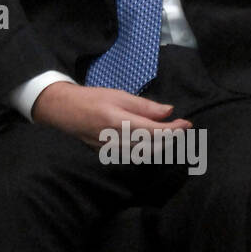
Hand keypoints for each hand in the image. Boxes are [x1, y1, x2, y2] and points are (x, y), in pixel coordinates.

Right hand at [31, 81, 192, 148]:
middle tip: (182, 128)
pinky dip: (148, 151)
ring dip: (161, 146)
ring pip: (144, 154)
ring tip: (171, 135)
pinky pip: (133, 156)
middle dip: (170, 139)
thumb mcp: (119, 95)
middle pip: (152, 146)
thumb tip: (168, 111)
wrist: (64, 111)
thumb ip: (144, 106)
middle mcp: (115, 139)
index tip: (186, 124)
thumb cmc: (92, 98)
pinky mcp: (108, 154)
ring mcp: (111, 150)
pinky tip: (154, 143)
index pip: (153, 131)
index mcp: (118, 121)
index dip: (173, 130)